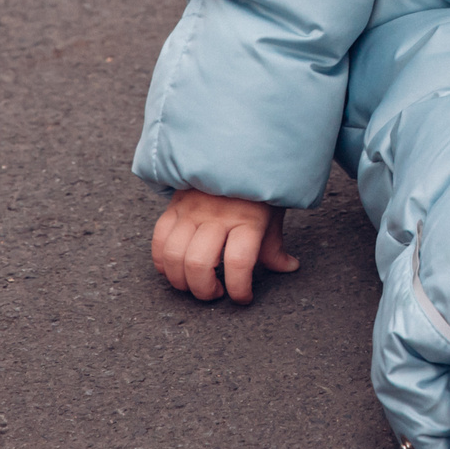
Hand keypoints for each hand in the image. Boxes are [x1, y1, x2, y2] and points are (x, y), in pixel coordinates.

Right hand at [150, 190, 297, 303]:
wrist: (238, 150)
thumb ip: (274, 246)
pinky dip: (162, 261)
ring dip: (181, 280)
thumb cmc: (259, 188)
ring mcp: (193, 209)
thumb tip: (289, 267)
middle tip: (214, 293)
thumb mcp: (273, 216)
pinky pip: (160, 239)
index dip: (239, 290)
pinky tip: (174, 269)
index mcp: (247, 219)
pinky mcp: (175, 205)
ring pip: (174, 254)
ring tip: (194, 284)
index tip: (242, 298)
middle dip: (204, 290)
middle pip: (199, 263)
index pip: (238, 263)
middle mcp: (218, 215)